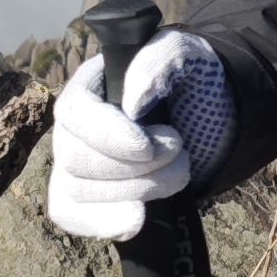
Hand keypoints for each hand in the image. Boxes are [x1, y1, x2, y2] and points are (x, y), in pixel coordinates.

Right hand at [46, 28, 228, 241]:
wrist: (205, 116)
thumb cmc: (188, 78)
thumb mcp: (183, 54)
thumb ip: (158, 61)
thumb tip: (131, 101)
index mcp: (89, 84)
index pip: (73, 113)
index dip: (106, 136)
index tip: (147, 147)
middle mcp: (73, 125)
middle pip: (76, 159)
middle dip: (135, 167)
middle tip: (179, 150)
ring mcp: (75, 162)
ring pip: (78, 191)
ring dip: (135, 191)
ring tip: (178, 172)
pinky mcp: (86, 195)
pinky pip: (72, 215)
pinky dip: (102, 222)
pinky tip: (135, 220)